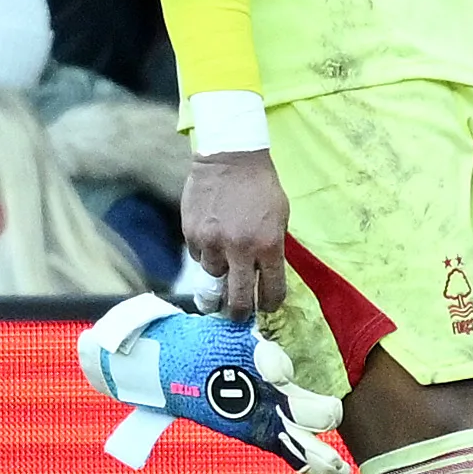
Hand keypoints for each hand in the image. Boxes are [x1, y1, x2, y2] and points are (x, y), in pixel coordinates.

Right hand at [182, 149, 288, 318]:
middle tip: (239, 317)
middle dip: (240, 313)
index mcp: (269, 245)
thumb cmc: (261, 186)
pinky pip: (199, 257)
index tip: (266, 307)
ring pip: (214, 277)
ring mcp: (213, 242)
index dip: (270, 304)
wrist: (230, 156)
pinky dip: (206, 254)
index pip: (272, 291)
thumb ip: (273, 249)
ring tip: (225, 257)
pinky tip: (212, 238)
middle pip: (238, 299)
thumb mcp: (280, 217)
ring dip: (221, 273)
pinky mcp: (192, 234)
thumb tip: (264, 278)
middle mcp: (240, 249)